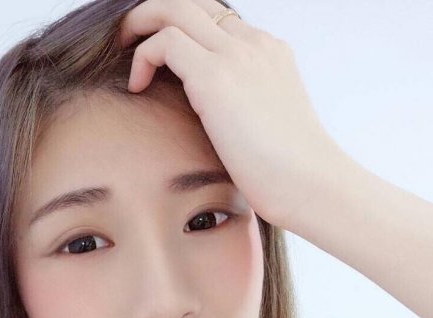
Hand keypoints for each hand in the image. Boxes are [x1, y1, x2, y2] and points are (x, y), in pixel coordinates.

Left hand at [118, 0, 343, 228]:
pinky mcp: (215, 77)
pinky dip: (143, 56)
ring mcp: (236, 56)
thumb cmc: (288, 174)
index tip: (160, 51)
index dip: (183, 27)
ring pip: (175, 10)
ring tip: (122, 49)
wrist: (310, 184)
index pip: (218, 20)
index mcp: (270, 53)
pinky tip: (138, 87)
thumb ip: (242, 110)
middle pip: (194, 4)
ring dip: (141, 24)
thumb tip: (218, 128)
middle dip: (155, 13)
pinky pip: (165, 42)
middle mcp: (254, 44)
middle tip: (128, 36)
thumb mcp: (266, 128)